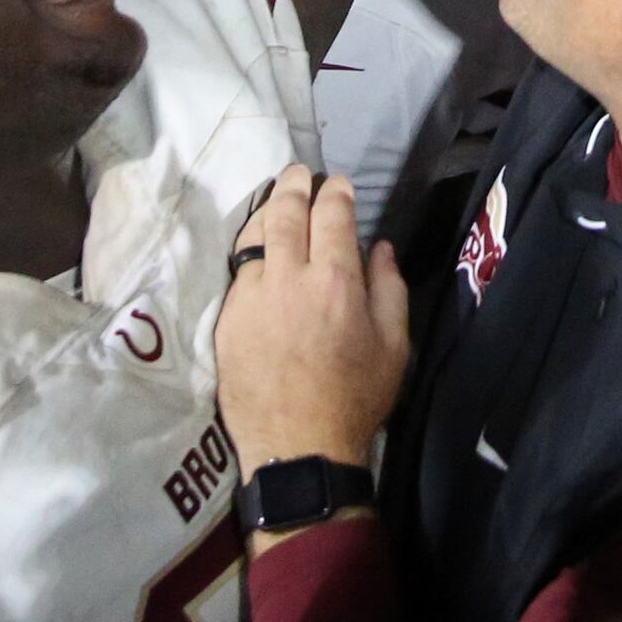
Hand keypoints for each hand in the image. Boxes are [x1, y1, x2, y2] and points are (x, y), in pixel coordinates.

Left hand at [212, 165, 408, 476]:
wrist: (298, 448)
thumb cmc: (355, 398)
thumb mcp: (395, 346)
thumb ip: (389, 288)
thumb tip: (379, 248)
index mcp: (335, 281)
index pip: (331, 214)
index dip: (335, 192)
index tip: (338, 184)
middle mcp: (288, 278)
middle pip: (285, 212)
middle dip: (295, 185)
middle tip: (300, 173)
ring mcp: (250, 297)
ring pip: (253, 235)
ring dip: (267, 210)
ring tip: (276, 198)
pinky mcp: (226, 319)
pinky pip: (238, 271)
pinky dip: (250, 250)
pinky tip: (257, 249)